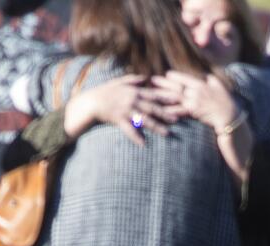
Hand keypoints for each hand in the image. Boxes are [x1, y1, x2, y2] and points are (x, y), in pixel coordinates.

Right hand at [65, 75, 184, 144]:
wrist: (90, 102)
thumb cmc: (104, 92)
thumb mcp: (119, 82)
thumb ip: (133, 79)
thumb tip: (146, 77)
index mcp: (134, 90)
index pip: (154, 94)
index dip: (167, 97)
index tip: (179, 99)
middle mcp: (131, 99)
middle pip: (152, 108)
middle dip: (166, 113)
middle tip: (178, 119)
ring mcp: (125, 110)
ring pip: (144, 119)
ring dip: (156, 127)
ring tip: (167, 133)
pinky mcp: (118, 119)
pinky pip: (128, 130)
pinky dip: (136, 137)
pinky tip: (144, 144)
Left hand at [148, 71, 238, 132]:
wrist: (230, 115)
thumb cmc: (226, 102)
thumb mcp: (220, 87)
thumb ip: (212, 81)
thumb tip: (207, 77)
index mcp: (201, 84)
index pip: (185, 78)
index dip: (175, 77)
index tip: (166, 75)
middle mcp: (196, 91)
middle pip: (177, 86)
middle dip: (164, 83)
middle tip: (153, 80)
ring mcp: (194, 101)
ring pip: (175, 97)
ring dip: (163, 95)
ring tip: (152, 94)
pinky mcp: (194, 112)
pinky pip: (179, 110)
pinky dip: (171, 110)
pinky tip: (161, 109)